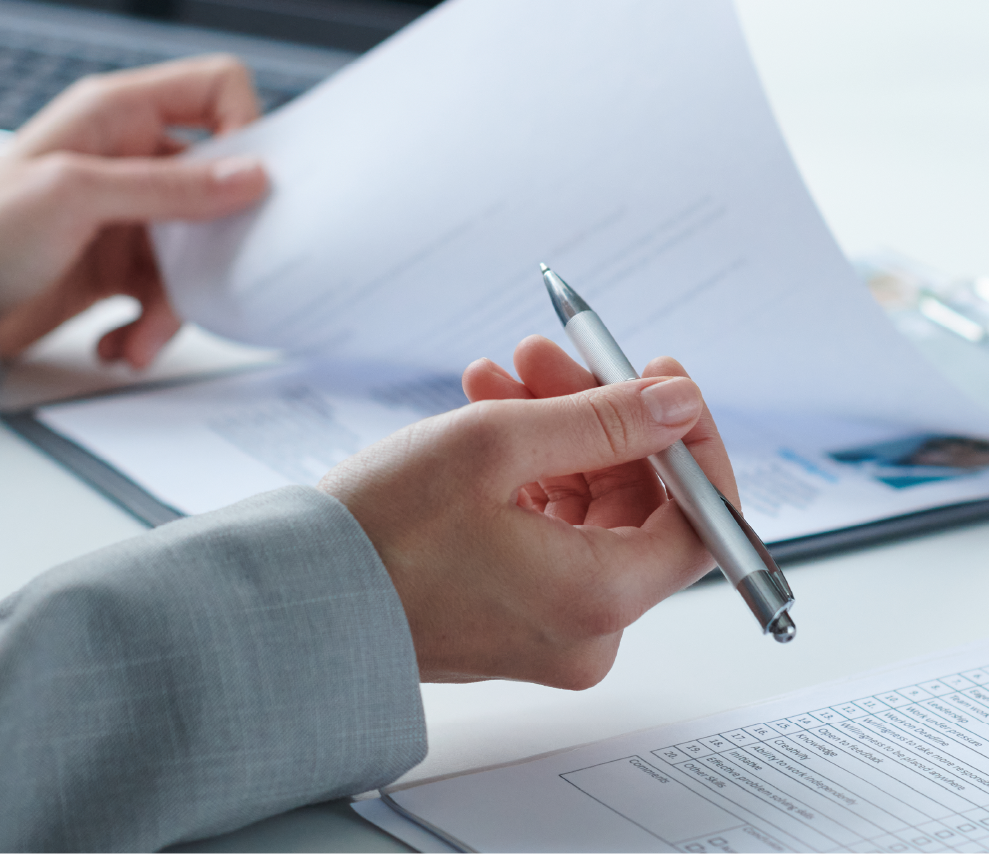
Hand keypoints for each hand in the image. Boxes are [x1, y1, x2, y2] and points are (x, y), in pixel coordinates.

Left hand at [0, 55, 269, 364]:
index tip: (248, 184)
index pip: (215, 88)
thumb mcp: (77, 195)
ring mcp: (127, 213)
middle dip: (213, 243)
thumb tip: (249, 177)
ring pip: (196, 251)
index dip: (244, 127)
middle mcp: (129, 157)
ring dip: (176, 304)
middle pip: (217, 185)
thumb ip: (168, 186)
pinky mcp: (117, 265)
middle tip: (207, 278)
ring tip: (141, 337)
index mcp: (118, 114)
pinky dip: (149, 326)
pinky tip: (119, 343)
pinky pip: (165, 293)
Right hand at [319, 335, 728, 687]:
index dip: (689, 440)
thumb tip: (677, 403)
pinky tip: (483, 420)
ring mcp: (545, 632)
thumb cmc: (375, 534)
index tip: (659, 379)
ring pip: (586, 513)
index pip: (701, 521)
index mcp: (597, 600)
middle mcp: (584, 632)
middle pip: (636, 508)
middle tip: (549, 356)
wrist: (287, 601)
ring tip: (495, 379)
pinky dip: (525, 478)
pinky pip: (545, 537)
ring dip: (553, 437)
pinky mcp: (506, 621)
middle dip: (597, 419)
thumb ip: (603, 419)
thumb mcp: (495, 445)